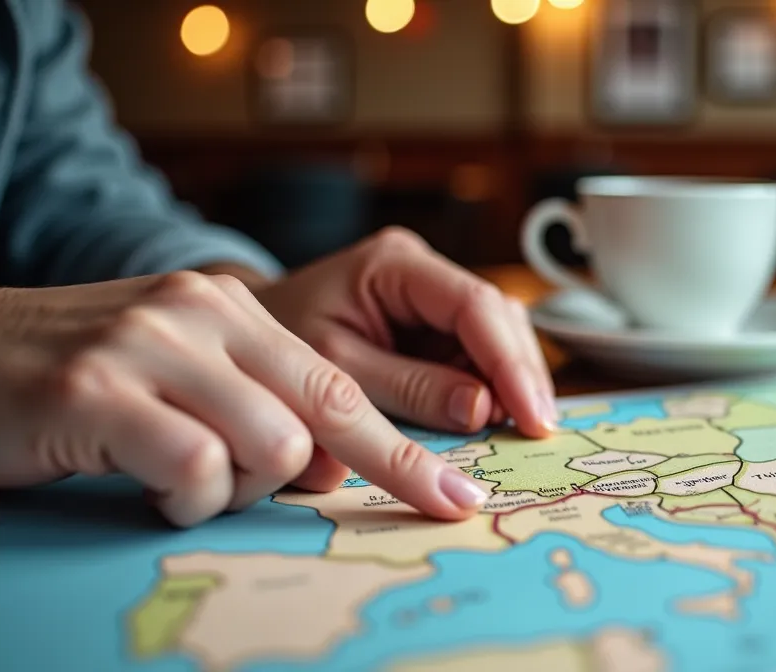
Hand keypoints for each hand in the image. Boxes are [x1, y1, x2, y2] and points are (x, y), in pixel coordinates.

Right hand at [0, 271, 490, 526]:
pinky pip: (193, 469)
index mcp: (231, 309)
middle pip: (330, 407)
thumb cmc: (76, 380)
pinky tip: (143, 482)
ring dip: (240, 489)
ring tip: (185, 482)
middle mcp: (200, 315)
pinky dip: (184, 498)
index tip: (455, 490)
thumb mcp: (180, 370)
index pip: (340, 383)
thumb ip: (253, 398)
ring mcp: (149, 347)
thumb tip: (330, 461)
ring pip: (272, 445)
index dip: (404, 444)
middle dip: (394, 468)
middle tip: (439, 504)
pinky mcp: (95, 391)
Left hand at [254, 226, 557, 438]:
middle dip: (522, 374)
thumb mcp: (335, 372)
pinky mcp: (433, 325)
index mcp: (395, 265)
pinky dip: (493, 387)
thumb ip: (408, 388)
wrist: (237, 341)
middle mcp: (423, 270)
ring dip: (513, 381)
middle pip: (500, 316)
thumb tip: (482, 410)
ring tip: (522, 429)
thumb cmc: (274, 351)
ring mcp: (432, 296)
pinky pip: (479, 353)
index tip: (533, 416)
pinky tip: (499, 419)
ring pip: (499, 334)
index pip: (474, 305)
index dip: (511, 362)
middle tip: (538, 431)